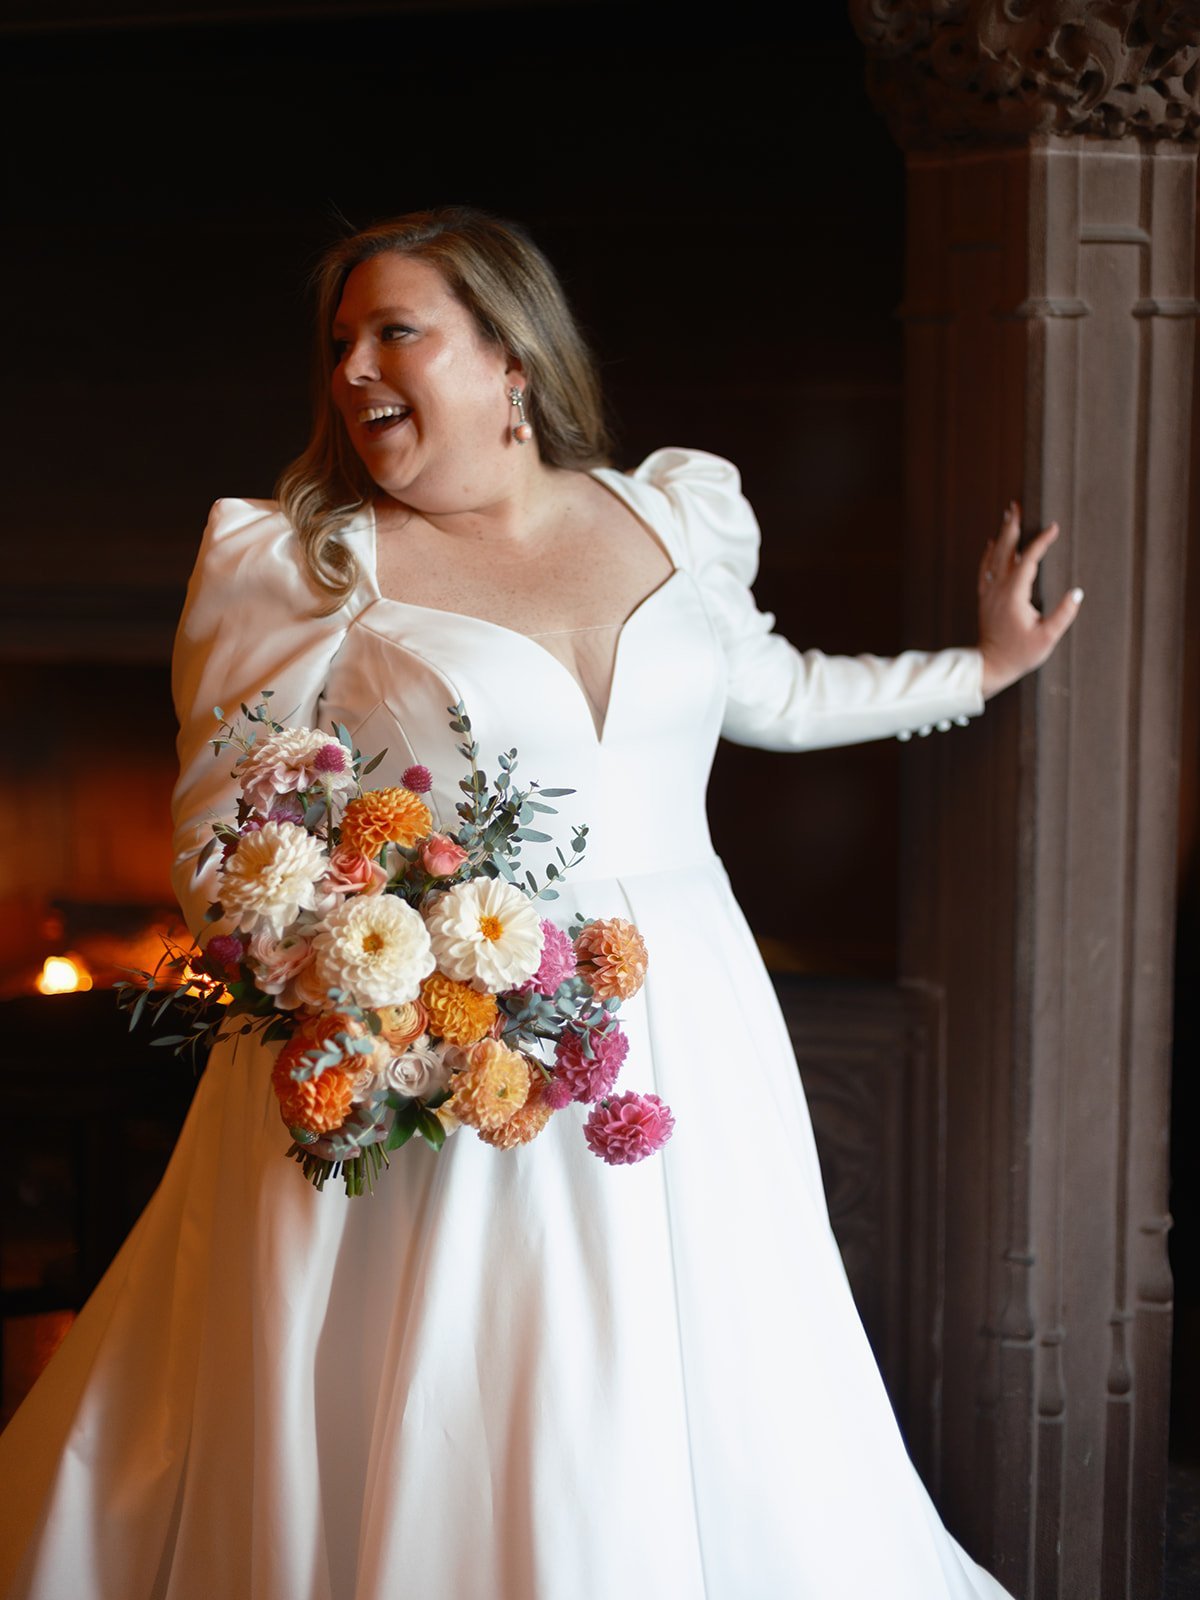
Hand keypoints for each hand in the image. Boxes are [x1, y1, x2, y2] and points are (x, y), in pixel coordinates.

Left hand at [977, 501, 1082, 698]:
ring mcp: (989, 593)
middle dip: (1012, 526)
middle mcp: (998, 589)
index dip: (1041, 542)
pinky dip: (990, 553)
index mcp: (1014, 595)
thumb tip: (1077, 592)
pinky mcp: (985, 598)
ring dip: (1001, 535)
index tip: (1053, 527)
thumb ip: (1063, 615)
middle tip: (1016, 505)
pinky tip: (993, 543)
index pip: (1028, 560)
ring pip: (993, 556)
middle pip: (1005, 550)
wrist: (990, 666)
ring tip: (1008, 515)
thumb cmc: (1020, 654)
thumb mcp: (1047, 638)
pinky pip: (985, 569)